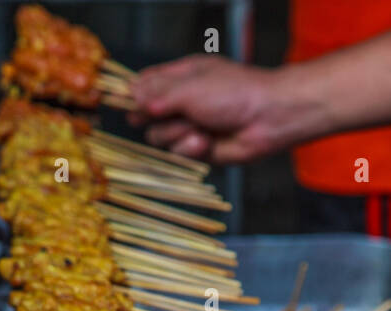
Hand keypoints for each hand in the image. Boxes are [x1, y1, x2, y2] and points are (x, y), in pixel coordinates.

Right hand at [129, 55, 325, 163]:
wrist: (268, 119)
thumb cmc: (232, 94)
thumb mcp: (189, 88)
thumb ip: (156, 94)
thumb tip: (129, 94)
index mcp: (180, 77)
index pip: (144, 84)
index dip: (132, 94)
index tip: (122, 103)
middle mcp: (182, 101)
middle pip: (146, 114)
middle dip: (154, 118)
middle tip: (164, 115)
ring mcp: (189, 125)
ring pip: (159, 138)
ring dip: (176, 135)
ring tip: (198, 129)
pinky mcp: (198, 149)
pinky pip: (179, 153)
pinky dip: (191, 148)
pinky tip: (207, 142)